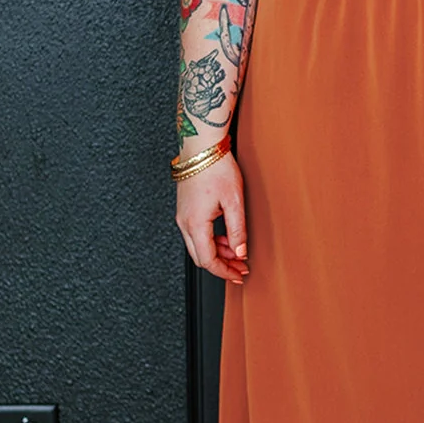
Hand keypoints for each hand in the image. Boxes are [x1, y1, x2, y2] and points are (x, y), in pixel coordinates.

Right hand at [175, 151, 249, 284]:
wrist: (201, 147)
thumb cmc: (216, 168)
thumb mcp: (234, 201)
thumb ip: (237, 230)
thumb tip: (240, 252)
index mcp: (195, 224)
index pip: (207, 260)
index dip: (224, 271)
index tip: (238, 275)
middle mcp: (184, 223)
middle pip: (200, 257)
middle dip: (221, 266)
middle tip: (240, 268)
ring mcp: (182, 216)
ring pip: (198, 246)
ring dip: (218, 253)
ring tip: (238, 254)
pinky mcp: (185, 210)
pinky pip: (196, 234)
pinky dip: (211, 241)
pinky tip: (226, 239)